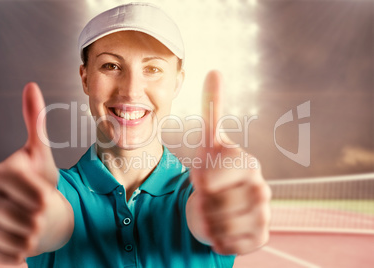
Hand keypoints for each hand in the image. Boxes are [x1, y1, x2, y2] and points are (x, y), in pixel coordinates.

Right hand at [0, 83, 71, 263]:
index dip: (46, 198)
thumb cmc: (37, 182)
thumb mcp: (40, 154)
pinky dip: (21, 255)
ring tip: (29, 227)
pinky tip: (20, 245)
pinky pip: (10, 258)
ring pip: (24, 242)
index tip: (45, 196)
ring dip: (34, 238)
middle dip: (42, 220)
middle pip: (33, 221)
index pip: (37, 196)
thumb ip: (35, 122)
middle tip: (37, 214)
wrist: (25, 213)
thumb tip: (31, 85)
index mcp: (3, 173)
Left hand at [186, 71, 270, 254]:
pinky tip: (219, 231)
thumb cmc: (212, 170)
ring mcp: (263, 214)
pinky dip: (221, 241)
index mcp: (247, 164)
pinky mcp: (260, 235)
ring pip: (224, 227)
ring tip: (209, 214)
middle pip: (216, 206)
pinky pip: (236, 244)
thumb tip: (214, 70)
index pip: (211, 180)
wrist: (219, 202)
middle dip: (202, 205)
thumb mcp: (208, 141)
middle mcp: (261, 188)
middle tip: (203, 200)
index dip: (200, 183)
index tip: (200, 181)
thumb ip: (212, 108)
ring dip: (209, 223)